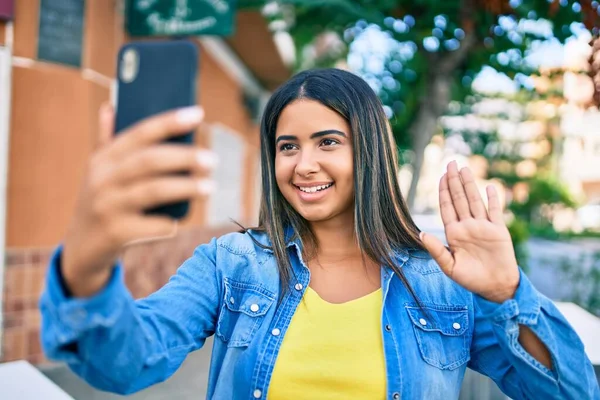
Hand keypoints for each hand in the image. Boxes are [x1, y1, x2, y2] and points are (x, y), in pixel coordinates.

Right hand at [62, 103, 216, 296]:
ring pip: (154, 191)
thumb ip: (106, 140)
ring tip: (210, 187)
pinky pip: (153, 225)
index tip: (198, 113)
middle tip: (212, 159)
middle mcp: (102, 179)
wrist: (80, 249)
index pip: (140, 132)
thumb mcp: (97, 172)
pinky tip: (179, 222)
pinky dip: (170, 223)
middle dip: (185, 157)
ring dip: (186, 187)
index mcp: (103, 159)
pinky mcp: (116, 233)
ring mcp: (108, 206)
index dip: (170, 121)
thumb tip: (110, 106)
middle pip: (150, 161)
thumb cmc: (101, 202)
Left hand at [419, 161, 519, 302]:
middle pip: (459, 199)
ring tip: (465, 169)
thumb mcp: (449, 267)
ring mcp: (483, 227)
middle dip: (454, 181)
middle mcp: (467, 226)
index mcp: (454, 234)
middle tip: (450, 163)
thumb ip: (436, 250)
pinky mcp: (499, 230)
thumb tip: (421, 234)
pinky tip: (489, 187)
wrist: (495, 287)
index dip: (443, 192)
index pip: (447, 207)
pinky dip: (493, 199)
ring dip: (470, 185)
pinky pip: (495, 211)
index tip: (440, 176)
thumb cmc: (470, 279)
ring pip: (475, 201)